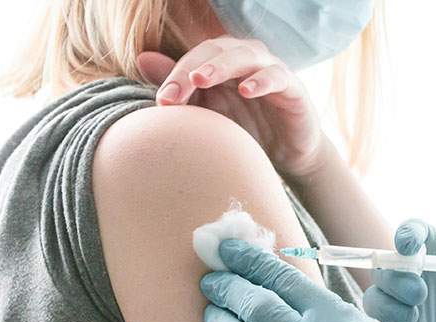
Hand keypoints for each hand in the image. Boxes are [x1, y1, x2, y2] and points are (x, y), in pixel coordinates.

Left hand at [137, 37, 325, 176]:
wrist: (289, 156)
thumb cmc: (248, 131)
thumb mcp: (211, 115)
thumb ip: (183, 90)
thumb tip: (142, 59)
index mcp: (223, 62)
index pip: (194, 58)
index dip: (175, 75)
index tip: (161, 102)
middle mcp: (245, 59)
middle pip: (215, 50)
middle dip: (190, 70)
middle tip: (172, 93)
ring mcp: (270, 69)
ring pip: (244, 55)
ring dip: (221, 65)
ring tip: (201, 79)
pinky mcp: (293, 87)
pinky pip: (276, 76)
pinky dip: (261, 80)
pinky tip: (247, 91)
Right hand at [363, 219, 435, 321]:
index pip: (412, 232)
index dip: (404, 236)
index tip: (408, 247)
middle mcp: (420, 277)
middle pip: (385, 268)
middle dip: (393, 278)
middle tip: (420, 294)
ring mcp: (413, 309)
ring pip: (376, 300)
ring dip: (384, 305)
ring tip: (413, 317)